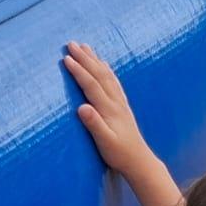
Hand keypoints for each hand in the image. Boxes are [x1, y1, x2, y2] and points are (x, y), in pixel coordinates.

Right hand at [63, 42, 154, 177]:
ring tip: (85, 46)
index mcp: (109, 109)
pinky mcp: (122, 105)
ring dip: (94, 60)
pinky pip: (113, 82)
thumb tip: (81, 107)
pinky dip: (107, 69)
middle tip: (71, 44)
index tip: (66, 58)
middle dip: (85, 58)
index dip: (79, 71)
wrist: (139, 161)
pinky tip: (103, 64)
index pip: (91, 85)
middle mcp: (115, 101)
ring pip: (106, 75)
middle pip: (98, 75)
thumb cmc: (119, 153)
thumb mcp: (104, 142)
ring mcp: (120, 102)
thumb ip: (94, 124)